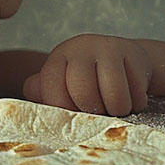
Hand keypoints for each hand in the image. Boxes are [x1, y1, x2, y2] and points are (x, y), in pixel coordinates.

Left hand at [22, 34, 151, 116]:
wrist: (127, 60)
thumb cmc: (90, 80)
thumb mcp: (64, 86)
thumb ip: (44, 95)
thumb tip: (27, 104)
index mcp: (58, 58)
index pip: (50, 86)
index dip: (62, 109)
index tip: (73, 117)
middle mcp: (79, 47)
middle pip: (83, 92)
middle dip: (93, 112)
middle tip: (99, 112)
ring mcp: (107, 47)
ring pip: (114, 96)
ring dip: (118, 111)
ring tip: (115, 106)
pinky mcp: (133, 52)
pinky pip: (137, 93)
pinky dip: (136, 104)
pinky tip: (131, 95)